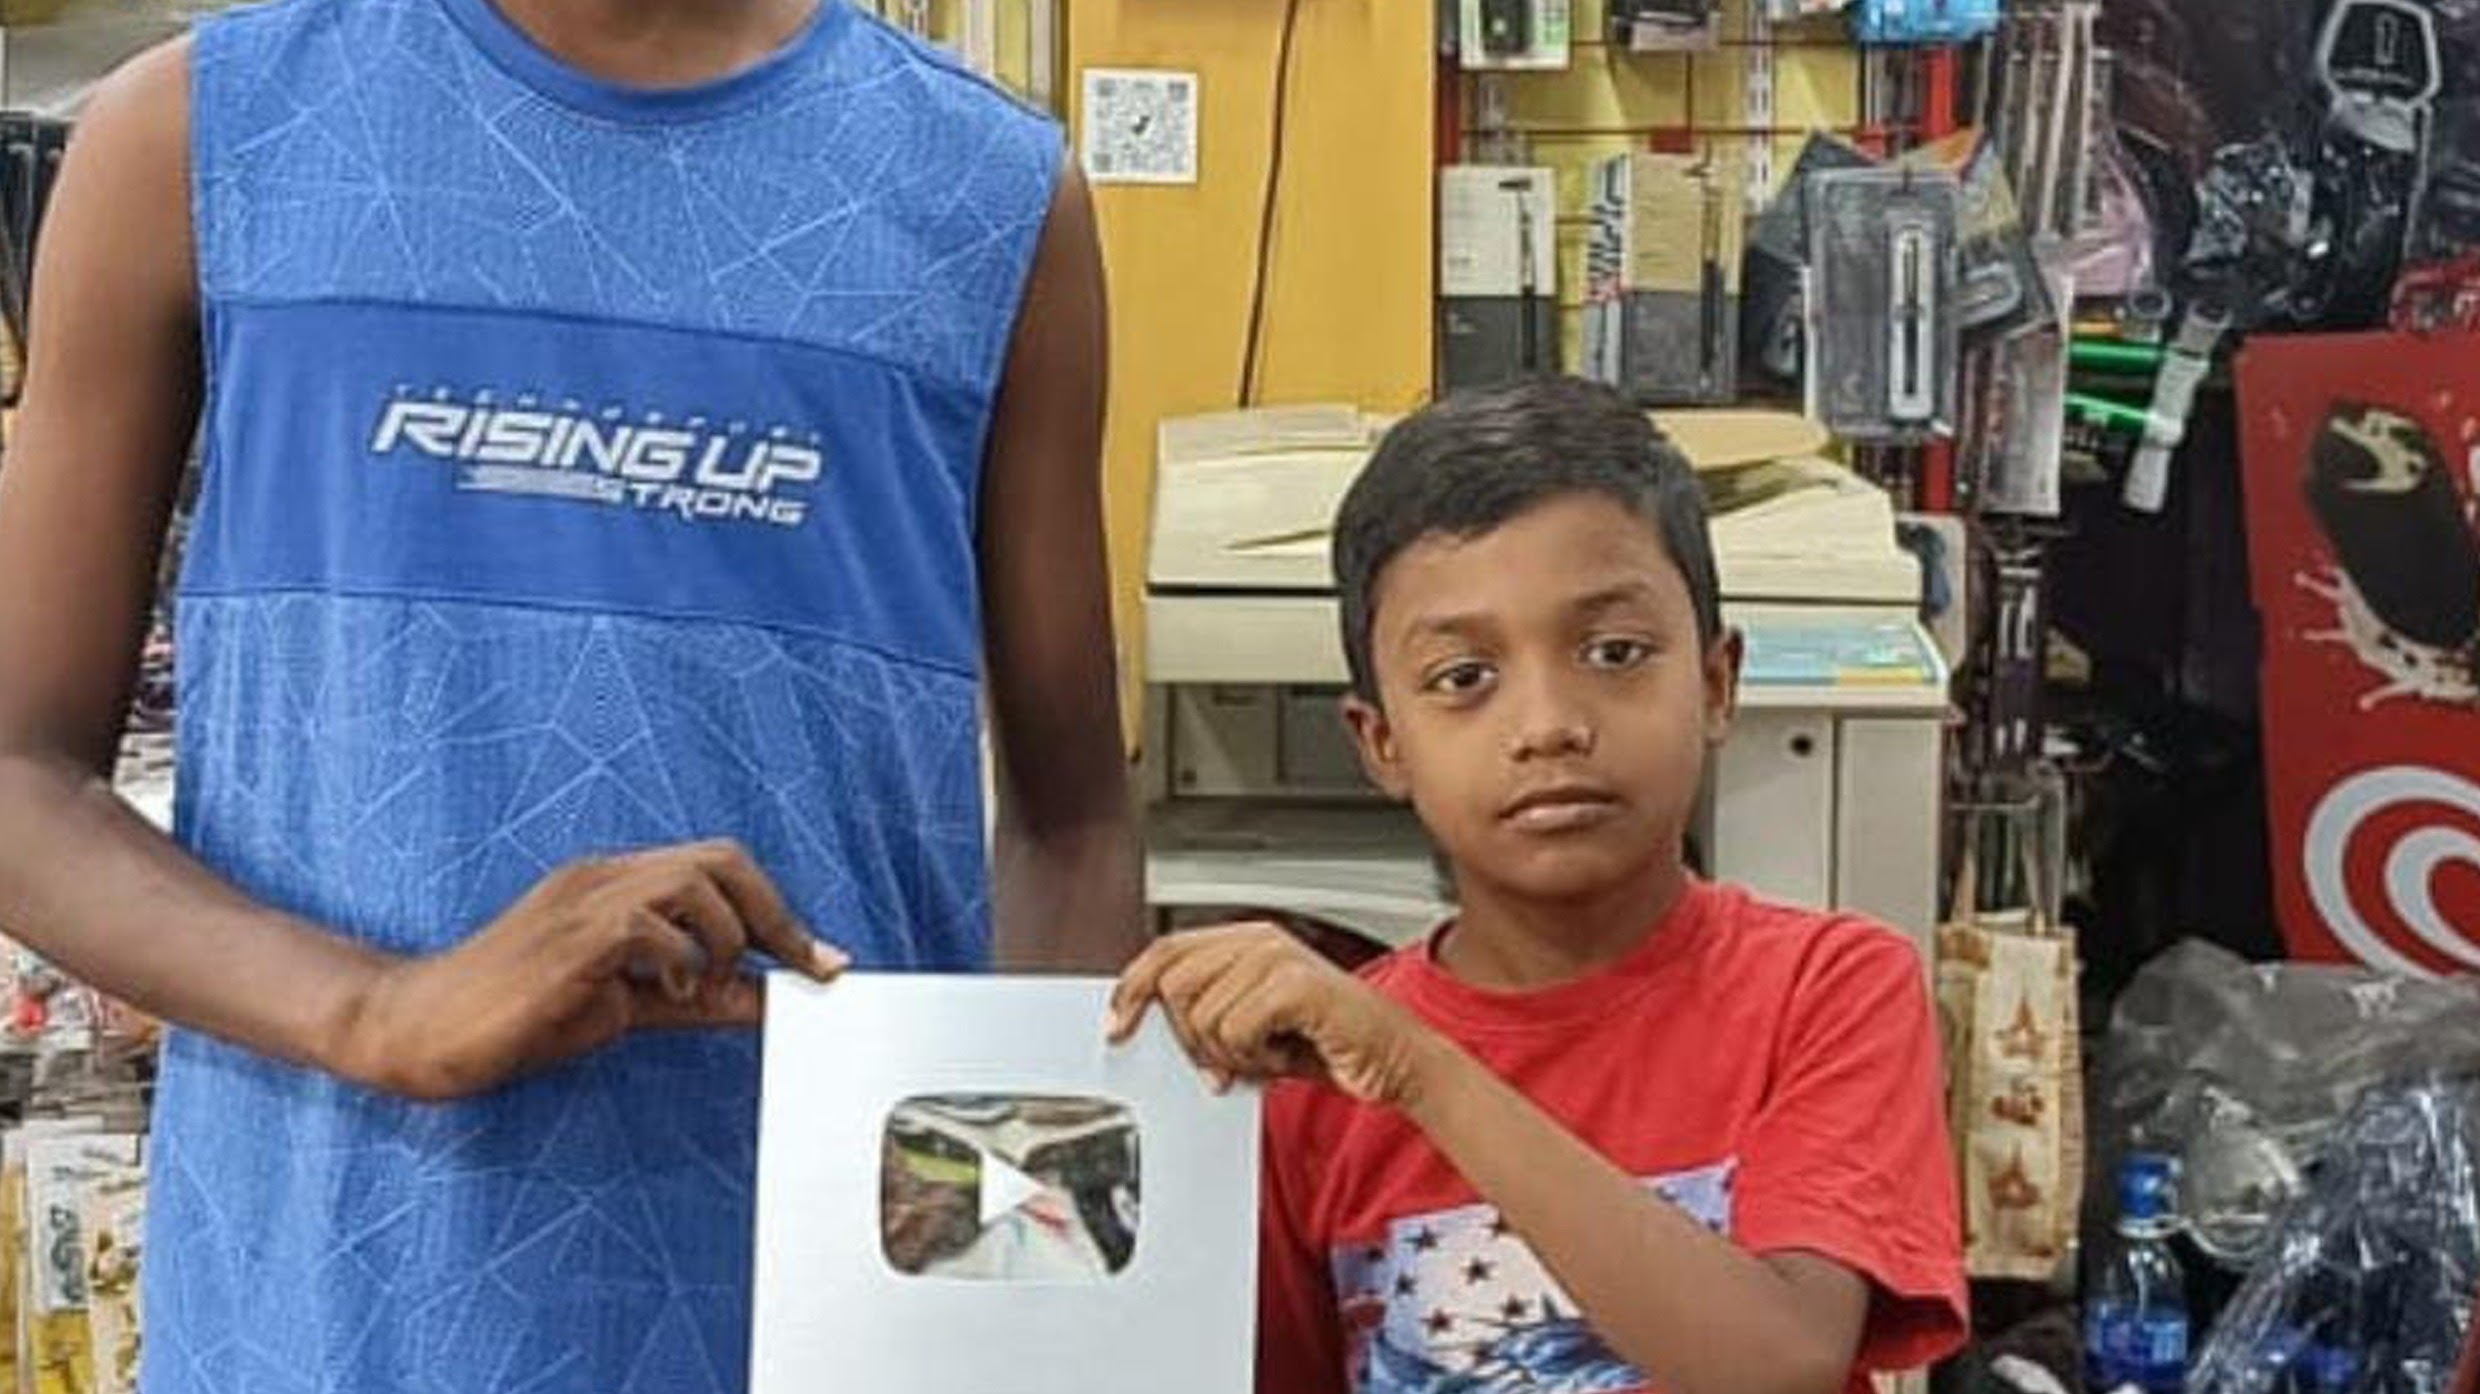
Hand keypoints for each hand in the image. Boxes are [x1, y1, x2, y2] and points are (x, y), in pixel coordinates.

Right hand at [335, 840, 846, 1100]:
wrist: (418, 1029)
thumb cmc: (513, 1016)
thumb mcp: (625, 1007)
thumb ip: (696, 999)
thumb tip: (768, 1002)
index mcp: (616, 884)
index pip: (719, 867)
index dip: (778, 910)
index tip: (822, 961)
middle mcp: (604, 878)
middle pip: (721, 858)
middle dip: (774, 914)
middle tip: (798, 970)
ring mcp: (583, 900)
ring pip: (695, 881)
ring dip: (724, 939)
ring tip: (700, 988)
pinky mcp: (568, 937)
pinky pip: (649, 927)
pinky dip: (677, 965)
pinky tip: (660, 998)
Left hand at [1105, 922, 1438, 1107]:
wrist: (1393, 1058)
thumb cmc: (1329, 1044)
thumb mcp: (1253, 1029)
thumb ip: (1207, 1016)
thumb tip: (1153, 1026)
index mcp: (1246, 941)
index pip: (1165, 951)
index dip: (1133, 988)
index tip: (1118, 1025)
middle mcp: (1259, 941)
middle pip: (1174, 986)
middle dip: (1192, 1040)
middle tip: (1228, 1062)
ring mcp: (1277, 957)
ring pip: (1202, 1016)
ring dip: (1231, 1054)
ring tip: (1268, 1053)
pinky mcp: (1294, 983)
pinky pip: (1235, 1030)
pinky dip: (1255, 1058)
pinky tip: (1284, 1053)